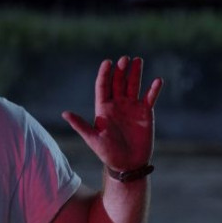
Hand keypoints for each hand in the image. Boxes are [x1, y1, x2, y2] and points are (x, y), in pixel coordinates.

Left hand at [62, 56, 162, 171]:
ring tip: (137, 60)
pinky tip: (157, 80)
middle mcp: (117, 104)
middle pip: (118, 82)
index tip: (107, 62)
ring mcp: (132, 107)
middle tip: (124, 59)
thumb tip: (64, 113)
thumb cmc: (107, 153)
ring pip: (133, 85)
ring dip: (136, 73)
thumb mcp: (93, 139)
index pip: (103, 86)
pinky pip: (150, 98)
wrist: (127, 164)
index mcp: (103, 108)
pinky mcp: (146, 113)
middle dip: (120, 70)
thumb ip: (80, 125)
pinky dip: (153, 89)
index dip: (104, 74)